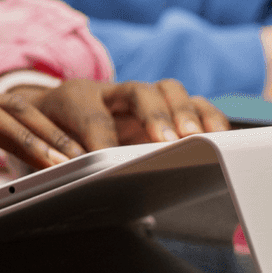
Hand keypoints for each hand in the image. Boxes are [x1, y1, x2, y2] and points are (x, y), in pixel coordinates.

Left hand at [13, 78, 227, 150]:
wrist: (60, 112)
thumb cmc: (59, 128)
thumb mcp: (52, 141)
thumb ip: (67, 157)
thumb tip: (89, 181)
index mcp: (80, 97)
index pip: (91, 113)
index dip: (100, 135)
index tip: (105, 157)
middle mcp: (117, 94)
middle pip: (140, 91)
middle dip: (155, 115)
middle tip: (166, 141)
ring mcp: (146, 100)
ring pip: (170, 91)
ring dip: (186, 113)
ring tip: (197, 137)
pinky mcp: (170, 113)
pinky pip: (196, 106)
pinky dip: (210, 118)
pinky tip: (220, 139)